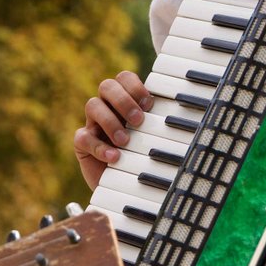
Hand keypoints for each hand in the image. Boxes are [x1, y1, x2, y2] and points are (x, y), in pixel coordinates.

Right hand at [73, 71, 153, 189]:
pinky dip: (99, 146)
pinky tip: (114, 156)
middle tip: (138, 120)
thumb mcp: (154, 140)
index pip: (124, 78)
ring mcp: (93, 124)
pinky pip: (83, 137)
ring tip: (125, 141)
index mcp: (125, 101)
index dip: (135, 86)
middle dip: (123, 100)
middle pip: (107, 86)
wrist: (126, 187)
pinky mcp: (83, 144)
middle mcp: (108, 108)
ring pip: (92, 105)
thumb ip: (160, 125)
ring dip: (110, 121)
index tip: (148, 105)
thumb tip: (182, 119)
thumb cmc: (143, 159)